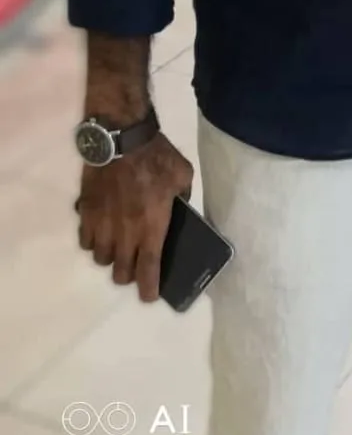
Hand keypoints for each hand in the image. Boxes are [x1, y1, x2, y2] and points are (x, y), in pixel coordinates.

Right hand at [77, 134, 193, 302]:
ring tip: (118, 245)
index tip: (149, 296)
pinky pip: (84, 241)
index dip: (148, 287)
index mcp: (152, 227)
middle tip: (135, 263)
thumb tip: (180, 211)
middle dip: (128, 273)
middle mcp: (125, 233)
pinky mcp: (85, 213)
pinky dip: (92, 241)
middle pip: (120, 272)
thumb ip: (182, 199)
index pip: (148, 268)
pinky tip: (100, 230)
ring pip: (100, 259)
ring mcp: (102, 225)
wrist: (122, 138)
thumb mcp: (183, 176)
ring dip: (110, 256)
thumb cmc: (157, 157)